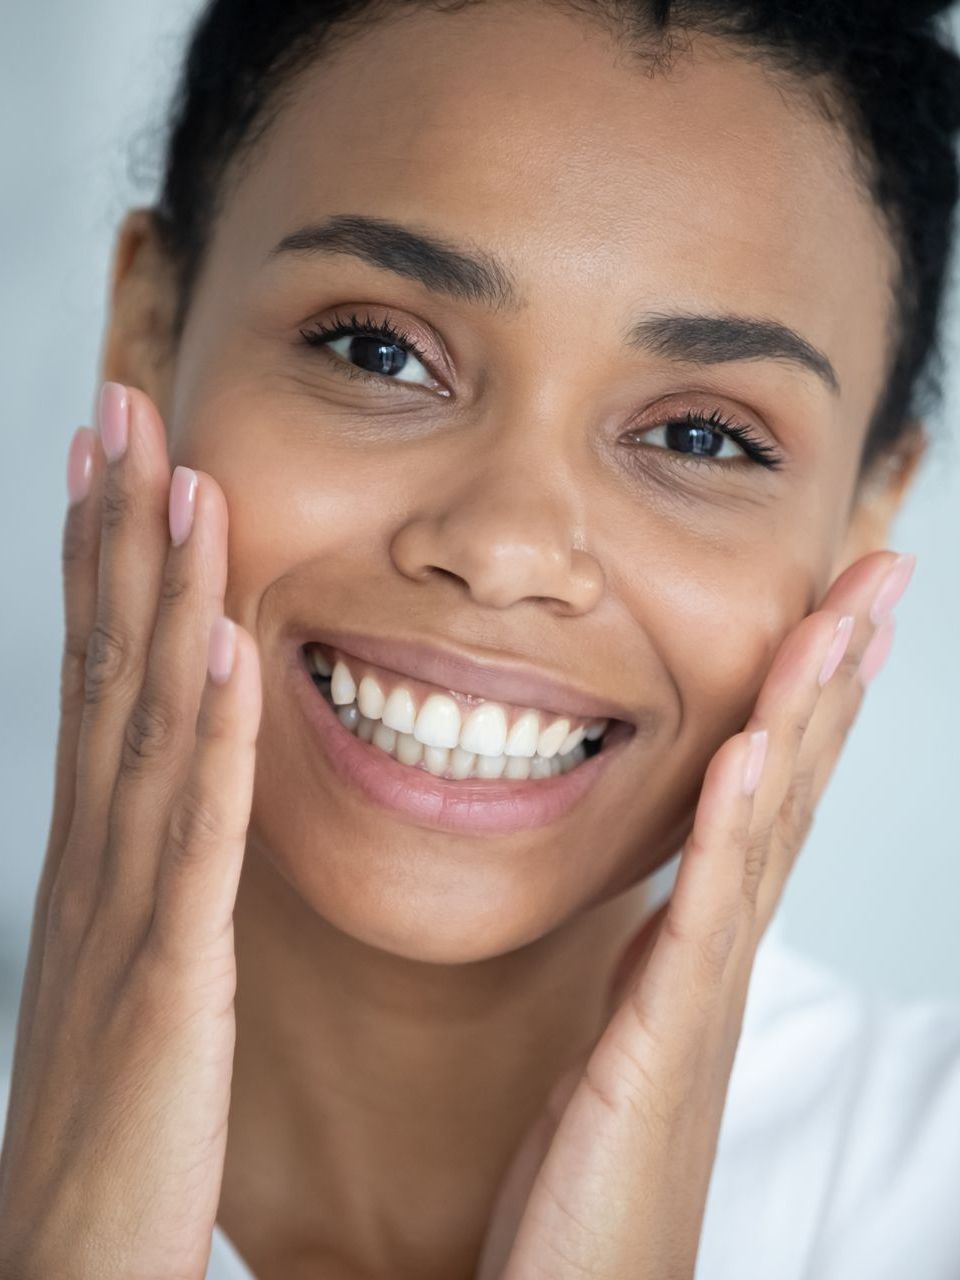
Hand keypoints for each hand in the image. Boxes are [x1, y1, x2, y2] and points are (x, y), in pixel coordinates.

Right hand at [0, 386, 261, 1279]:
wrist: (64, 1275)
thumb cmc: (109, 1129)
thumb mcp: (127, 974)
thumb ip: (152, 879)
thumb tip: (176, 793)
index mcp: (95, 861)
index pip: (100, 679)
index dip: (104, 563)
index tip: (118, 462)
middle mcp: (93, 864)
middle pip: (104, 668)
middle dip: (113, 534)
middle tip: (125, 413)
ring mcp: (121, 917)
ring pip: (143, 725)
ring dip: (160, 597)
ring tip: (181, 482)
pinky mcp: (166, 983)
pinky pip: (193, 840)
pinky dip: (207, 737)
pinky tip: (223, 650)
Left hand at [477, 549, 912, 1279]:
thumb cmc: (591, 1184)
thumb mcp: (620, 1039)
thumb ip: (647, 964)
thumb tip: (662, 898)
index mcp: (699, 947)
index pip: (765, 797)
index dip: (807, 700)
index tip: (834, 608)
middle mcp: (717, 957)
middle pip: (794, 789)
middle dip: (837, 677)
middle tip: (880, 576)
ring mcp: (700, 996)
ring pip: (765, 830)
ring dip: (806, 716)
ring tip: (842, 617)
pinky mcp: (661, 1042)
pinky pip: (704, 914)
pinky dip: (731, 825)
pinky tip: (752, 749)